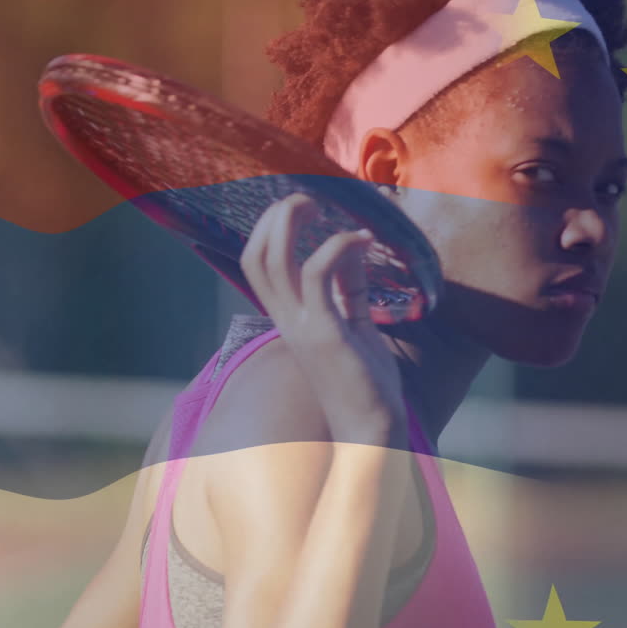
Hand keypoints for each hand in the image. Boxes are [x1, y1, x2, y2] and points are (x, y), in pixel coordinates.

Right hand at [240, 194, 406, 446]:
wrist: (371, 428)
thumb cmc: (366, 381)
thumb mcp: (356, 323)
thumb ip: (350, 288)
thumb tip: (351, 249)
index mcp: (289, 316)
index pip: (258, 262)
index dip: (271, 227)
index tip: (305, 207)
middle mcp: (286, 319)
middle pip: (255, 255)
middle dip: (274, 217)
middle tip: (309, 198)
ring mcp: (301, 326)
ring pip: (273, 260)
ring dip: (292, 222)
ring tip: (323, 206)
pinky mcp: (325, 333)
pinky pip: (318, 274)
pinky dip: (337, 245)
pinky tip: (362, 239)